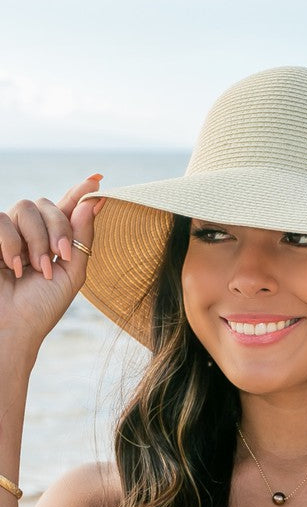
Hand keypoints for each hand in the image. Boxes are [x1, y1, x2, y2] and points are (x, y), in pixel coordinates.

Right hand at [0, 175, 104, 354]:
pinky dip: (11, 243)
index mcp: (53, 242)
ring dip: (36, 239)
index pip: (66, 209)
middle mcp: (30, 233)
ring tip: (35, 269)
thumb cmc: (41, 308)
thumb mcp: (72, 273)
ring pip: (25, 207)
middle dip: (58, 227)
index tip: (98, 179)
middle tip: (60, 255)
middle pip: (47, 204)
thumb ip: (83, 238)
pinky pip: (1, 219)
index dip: (80, 192)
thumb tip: (95, 201)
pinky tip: (14, 267)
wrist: (12, 327)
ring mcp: (7, 233)